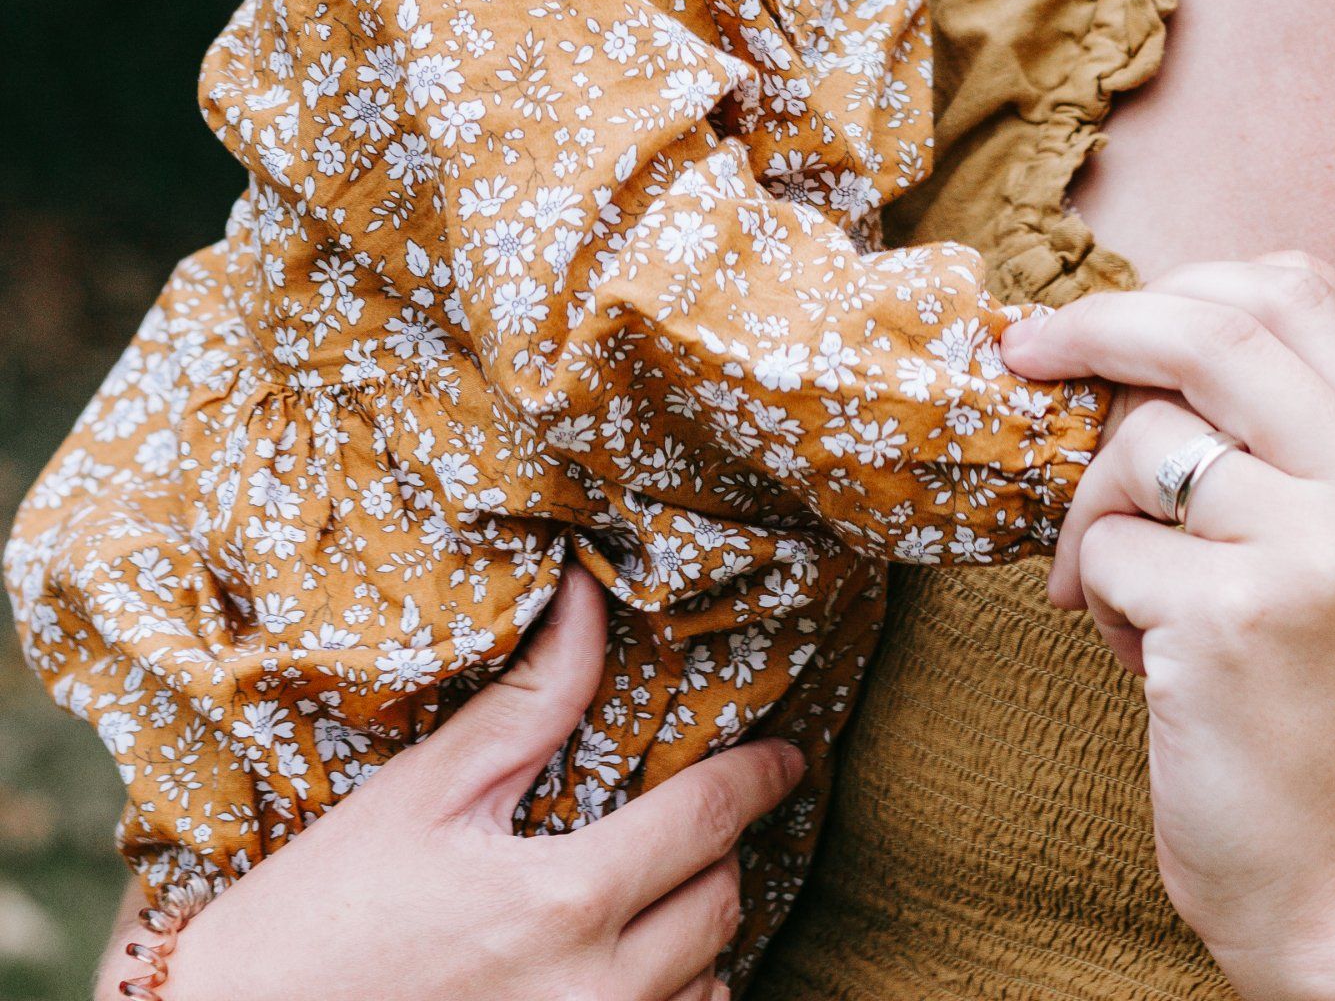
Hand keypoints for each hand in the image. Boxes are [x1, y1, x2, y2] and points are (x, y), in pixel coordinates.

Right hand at [105, 567, 802, 1000]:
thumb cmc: (319, 917)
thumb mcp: (421, 794)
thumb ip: (528, 703)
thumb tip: (590, 597)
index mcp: (561, 902)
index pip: (706, 821)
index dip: (762, 777)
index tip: (791, 755)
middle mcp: (591, 992)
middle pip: (720, 905)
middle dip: (720, 849)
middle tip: (693, 813)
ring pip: (707, 986)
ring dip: (700, 934)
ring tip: (659, 890)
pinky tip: (629, 967)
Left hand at [1001, 257, 1334, 1000]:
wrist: (1324, 874)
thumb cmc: (1290, 690)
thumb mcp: (1316, 538)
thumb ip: (1266, 430)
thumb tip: (1124, 320)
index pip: (1300, 290)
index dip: (1186, 282)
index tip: (1106, 315)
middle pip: (1216, 328)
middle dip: (1096, 326)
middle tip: (1022, 352)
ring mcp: (1317, 549)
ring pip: (1144, 441)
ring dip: (1092, 510)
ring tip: (1116, 591)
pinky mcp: (1238, 615)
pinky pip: (1111, 545)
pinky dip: (1096, 593)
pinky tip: (1144, 660)